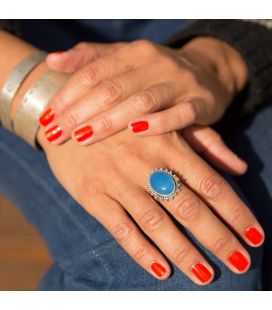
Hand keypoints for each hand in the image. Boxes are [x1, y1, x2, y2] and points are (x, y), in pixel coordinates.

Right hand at [37, 126, 263, 285]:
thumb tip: (239, 167)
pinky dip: (141, 251)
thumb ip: (204, 141)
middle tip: (240, 262)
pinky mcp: (93, 195)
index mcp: (168, 143)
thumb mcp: (165, 121)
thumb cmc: (125, 121)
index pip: (210, 184)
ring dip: (182, 251)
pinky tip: (160, 270)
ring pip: (156, 222)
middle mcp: (146, 163)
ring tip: (205, 274)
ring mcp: (118, 181)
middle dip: (217, 238)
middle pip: (188, 207)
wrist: (73, 117)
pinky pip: (120, 227)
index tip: (255, 235)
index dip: (235, 211)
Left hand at [39, 38, 247, 146]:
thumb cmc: (157, 71)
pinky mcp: (200, 102)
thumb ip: (91, 59)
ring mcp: (178, 82)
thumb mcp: (125, 59)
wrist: (208, 72)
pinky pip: (179, 114)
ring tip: (83, 138)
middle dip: (80, 113)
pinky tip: (136, 132)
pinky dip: (158, 123)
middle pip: (111, 88)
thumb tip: (52, 60)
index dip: (67, 95)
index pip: (92, 73)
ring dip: (110, 121)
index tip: (47, 118)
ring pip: (140, 101)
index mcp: (132, 53)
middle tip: (55, 134)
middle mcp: (154, 63)